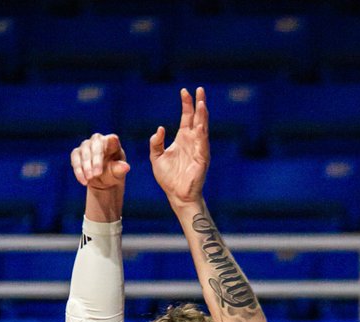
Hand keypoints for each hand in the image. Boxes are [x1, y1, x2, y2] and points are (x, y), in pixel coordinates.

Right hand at [70, 132, 129, 191]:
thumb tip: (126, 167)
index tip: (112, 142)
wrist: (102, 181)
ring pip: (84, 151)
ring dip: (86, 166)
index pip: (112, 140)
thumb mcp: (118, 173)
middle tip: (97, 174)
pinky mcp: (77, 153)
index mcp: (112, 143)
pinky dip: (78, 170)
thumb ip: (120, 169)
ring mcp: (86, 146)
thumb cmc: (113, 173)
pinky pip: (75, 159)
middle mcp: (98, 141)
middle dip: (96, 159)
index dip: (111, 142)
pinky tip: (83, 181)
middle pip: (96, 144)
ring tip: (90, 179)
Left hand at [149, 86, 209, 207]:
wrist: (176, 195)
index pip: (186, 116)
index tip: (184, 91)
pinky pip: (203, 143)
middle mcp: (192, 140)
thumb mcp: (156, 158)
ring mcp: (199, 148)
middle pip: (197, 117)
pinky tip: (201, 123)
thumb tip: (160, 128)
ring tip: (202, 102)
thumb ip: (155, 143)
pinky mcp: (202, 158)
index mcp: (183, 138)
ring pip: (202, 127)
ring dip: (203, 115)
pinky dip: (202, 132)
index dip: (186, 104)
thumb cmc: (168, 178)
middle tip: (200, 89)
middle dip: (199, 103)